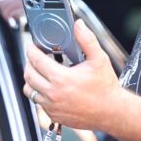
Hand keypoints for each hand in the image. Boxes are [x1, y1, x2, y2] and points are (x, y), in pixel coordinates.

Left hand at [23, 18, 123, 133]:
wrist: (112, 112)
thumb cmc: (106, 88)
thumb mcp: (99, 59)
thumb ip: (87, 40)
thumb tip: (78, 25)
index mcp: (61, 78)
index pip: (36, 60)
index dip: (31, 50)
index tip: (32, 46)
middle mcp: (53, 94)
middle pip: (28, 75)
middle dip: (29, 63)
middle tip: (35, 58)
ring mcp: (52, 107)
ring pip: (29, 91)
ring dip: (31, 80)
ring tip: (39, 73)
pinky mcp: (54, 116)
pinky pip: (38, 103)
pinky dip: (40, 94)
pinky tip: (49, 87)